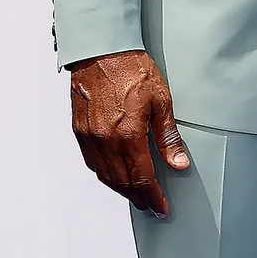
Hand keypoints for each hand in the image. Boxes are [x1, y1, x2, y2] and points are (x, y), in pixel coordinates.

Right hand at [68, 49, 189, 215]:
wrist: (100, 49)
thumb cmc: (131, 68)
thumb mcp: (161, 100)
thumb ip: (168, 136)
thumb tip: (178, 162)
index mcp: (128, 134)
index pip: (142, 178)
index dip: (153, 197)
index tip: (161, 208)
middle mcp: (105, 139)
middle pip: (122, 182)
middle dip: (138, 198)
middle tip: (150, 206)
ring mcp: (89, 136)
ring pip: (105, 175)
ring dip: (121, 189)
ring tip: (135, 195)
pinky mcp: (79, 130)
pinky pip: (91, 162)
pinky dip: (104, 174)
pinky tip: (114, 174)